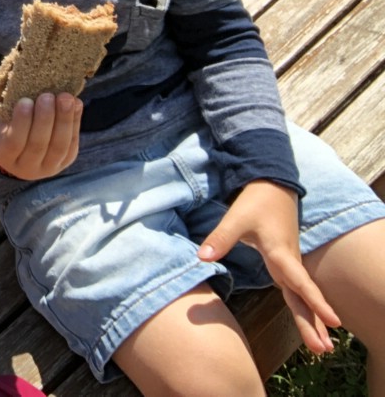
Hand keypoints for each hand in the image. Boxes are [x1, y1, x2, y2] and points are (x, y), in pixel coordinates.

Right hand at [0, 92, 82, 180]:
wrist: (22, 153)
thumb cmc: (10, 127)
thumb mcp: (5, 120)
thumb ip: (14, 108)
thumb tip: (34, 84)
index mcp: (4, 156)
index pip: (14, 142)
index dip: (21, 122)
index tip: (25, 101)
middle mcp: (26, 168)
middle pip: (38, 145)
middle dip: (45, 118)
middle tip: (47, 96)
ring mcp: (48, 167)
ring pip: (59, 146)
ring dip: (64, 120)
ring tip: (66, 98)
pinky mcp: (65, 162)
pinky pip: (72, 144)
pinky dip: (75, 122)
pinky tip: (76, 104)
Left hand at [198, 180, 340, 352]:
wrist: (272, 186)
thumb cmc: (256, 202)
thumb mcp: (236, 218)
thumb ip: (220, 238)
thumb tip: (202, 258)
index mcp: (281, 253)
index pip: (301, 282)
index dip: (316, 302)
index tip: (334, 321)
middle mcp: (289, 261)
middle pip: (304, 297)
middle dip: (314, 323)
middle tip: (324, 351)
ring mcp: (289, 263)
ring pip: (302, 296)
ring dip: (312, 319)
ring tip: (323, 347)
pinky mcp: (285, 262)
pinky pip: (298, 290)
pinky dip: (305, 307)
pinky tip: (310, 322)